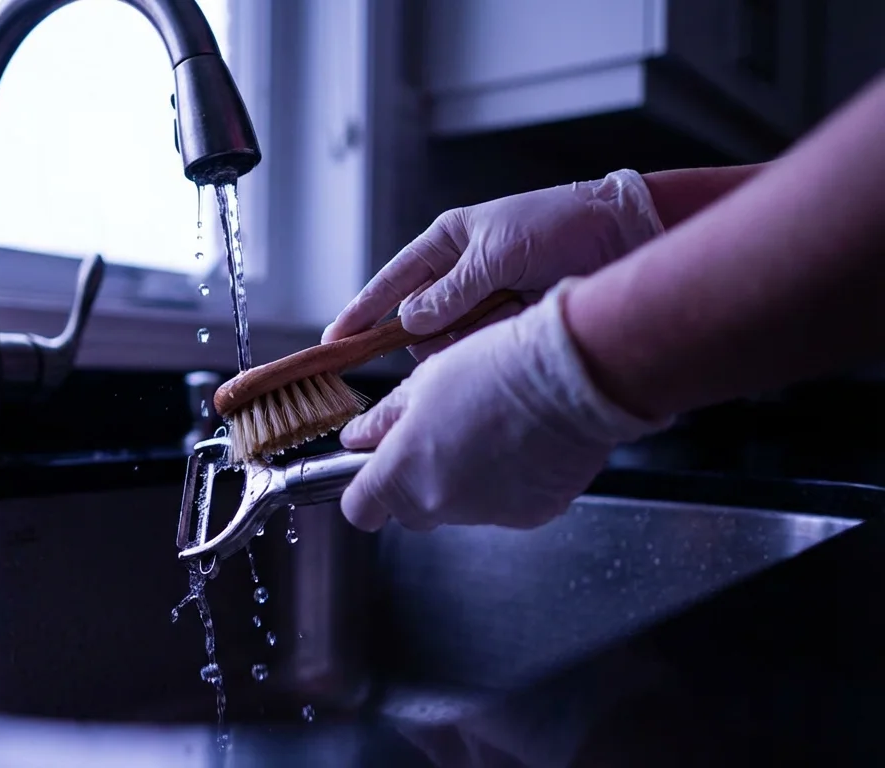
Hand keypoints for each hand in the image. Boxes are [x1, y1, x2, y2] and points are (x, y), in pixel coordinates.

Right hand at [322, 169, 662, 359]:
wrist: (627, 234)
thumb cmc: (563, 225)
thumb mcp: (497, 253)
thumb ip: (451, 292)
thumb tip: (410, 324)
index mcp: (448, 243)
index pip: (391, 282)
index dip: (361, 311)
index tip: (335, 340)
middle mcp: (461, 274)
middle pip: (419, 322)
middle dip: (435, 331)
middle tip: (472, 317)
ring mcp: (487, 302)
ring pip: (451, 341)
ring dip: (474, 335)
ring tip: (515, 309)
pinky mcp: (512, 325)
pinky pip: (483, 349)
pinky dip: (497, 343)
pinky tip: (523, 322)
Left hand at [338, 280, 669, 532]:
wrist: (573, 376)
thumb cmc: (496, 368)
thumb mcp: (425, 382)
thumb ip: (384, 421)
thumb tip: (358, 437)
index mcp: (406, 472)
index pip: (361, 509)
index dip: (363, 491)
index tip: (372, 471)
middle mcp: (443, 504)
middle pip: (411, 511)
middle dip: (415, 481)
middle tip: (437, 434)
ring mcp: (488, 514)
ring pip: (459, 506)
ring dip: (462, 478)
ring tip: (487, 427)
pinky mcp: (531, 515)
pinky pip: (503, 505)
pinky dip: (505, 482)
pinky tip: (519, 443)